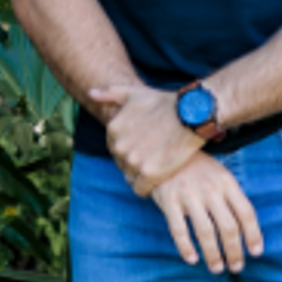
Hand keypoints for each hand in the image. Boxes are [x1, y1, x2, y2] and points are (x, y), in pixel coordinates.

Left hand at [89, 81, 199, 196]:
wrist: (191, 115)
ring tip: (156, 167)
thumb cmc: (164, 103)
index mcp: (113, 129)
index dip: (129, 148)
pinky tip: (157, 182)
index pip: (114, 147)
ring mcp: (134, 161)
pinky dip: (147, 188)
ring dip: (141, 175)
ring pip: (130, 176)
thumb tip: (90, 93)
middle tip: (151, 157)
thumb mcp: (134, 93)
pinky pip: (141, 189)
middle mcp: (119, 146)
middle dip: (134, 161)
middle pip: (121, 162)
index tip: (142, 147)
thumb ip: (109, 94)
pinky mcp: (150, 174)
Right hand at [149, 156, 263, 275]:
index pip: (246, 213)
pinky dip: (186, 247)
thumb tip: (247, 231)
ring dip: (213, 254)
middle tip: (236, 267)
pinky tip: (192, 259)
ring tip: (217, 268)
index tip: (255, 253)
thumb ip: (232, 197)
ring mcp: (188, 194)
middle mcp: (210, 189)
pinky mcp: (168, 200)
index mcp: (226, 182)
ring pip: (205, 232)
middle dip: (234, 251)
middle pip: (228, 227)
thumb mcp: (219, 175)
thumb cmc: (197, 168)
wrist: (162, 149)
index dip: (253, 235)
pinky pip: (179, 229)